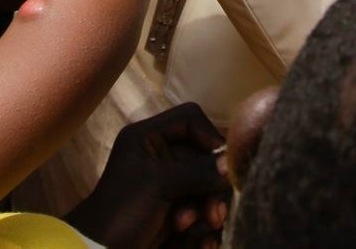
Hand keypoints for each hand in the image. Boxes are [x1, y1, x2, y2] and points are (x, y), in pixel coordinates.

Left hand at [64, 103, 229, 248]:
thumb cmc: (123, 210)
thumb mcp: (158, 184)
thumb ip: (197, 170)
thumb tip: (232, 164)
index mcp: (148, 137)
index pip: (190, 120)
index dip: (210, 138)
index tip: (223, 166)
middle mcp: (160, 156)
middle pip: (205, 159)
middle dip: (210, 188)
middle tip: (212, 214)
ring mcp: (169, 185)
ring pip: (207, 188)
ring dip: (205, 211)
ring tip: (185, 228)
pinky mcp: (175, 211)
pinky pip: (203, 212)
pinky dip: (202, 229)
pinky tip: (199, 243)